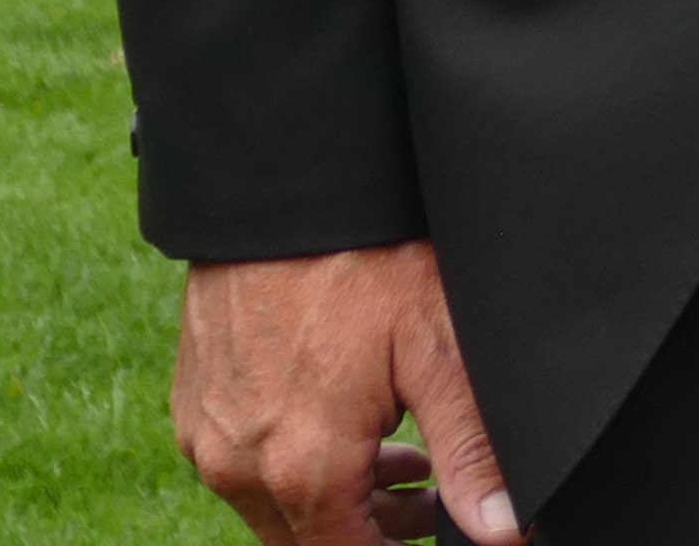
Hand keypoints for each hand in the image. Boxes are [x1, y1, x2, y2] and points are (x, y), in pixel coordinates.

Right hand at [174, 244, 517, 545]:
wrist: (283, 189)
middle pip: (308, 540)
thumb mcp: (436, 348)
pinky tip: (347, 417)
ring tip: (406, 453)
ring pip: (274, 504)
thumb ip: (471, 449)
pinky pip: (244, 460)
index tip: (434, 530)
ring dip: (338, 494)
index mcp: (302, 470)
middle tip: (433, 494)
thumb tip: (502, 531)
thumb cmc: (365, 257)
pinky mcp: (196, 402)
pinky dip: (295, 459)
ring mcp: (209, 436)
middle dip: (372, 529)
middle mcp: (241, 468)